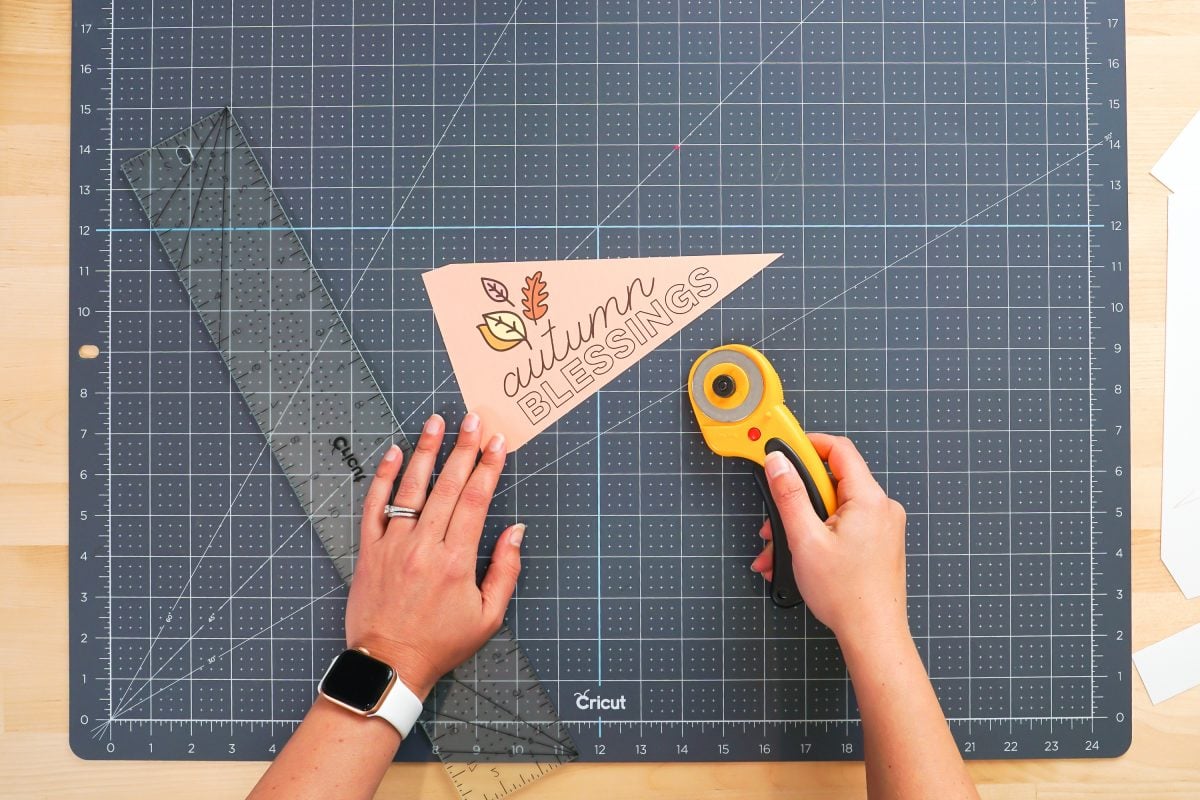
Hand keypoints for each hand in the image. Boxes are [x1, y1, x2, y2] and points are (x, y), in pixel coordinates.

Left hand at [344, 412, 523, 699]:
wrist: (389, 664)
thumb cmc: (441, 643)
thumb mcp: (488, 616)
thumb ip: (505, 570)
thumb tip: (516, 531)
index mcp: (457, 560)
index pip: (476, 500)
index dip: (489, 467)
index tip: (497, 442)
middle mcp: (425, 546)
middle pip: (448, 486)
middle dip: (464, 448)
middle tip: (473, 419)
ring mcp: (394, 545)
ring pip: (412, 488)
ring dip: (426, 451)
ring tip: (435, 422)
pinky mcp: (370, 550)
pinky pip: (375, 506)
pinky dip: (383, 477)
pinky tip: (393, 453)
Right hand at [750, 433, 907, 643]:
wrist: (873, 635)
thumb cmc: (847, 595)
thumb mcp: (805, 539)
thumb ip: (789, 495)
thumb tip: (778, 462)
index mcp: (869, 499)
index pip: (839, 450)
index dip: (808, 445)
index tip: (784, 449)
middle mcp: (882, 508)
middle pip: (832, 482)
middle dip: (797, 500)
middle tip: (775, 519)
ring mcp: (883, 527)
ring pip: (834, 509)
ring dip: (803, 524)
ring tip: (781, 550)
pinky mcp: (879, 543)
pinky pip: (844, 526)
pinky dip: (819, 536)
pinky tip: (800, 558)